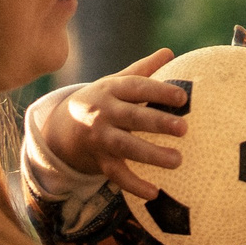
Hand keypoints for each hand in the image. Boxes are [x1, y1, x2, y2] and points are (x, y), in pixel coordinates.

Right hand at [39, 48, 188, 196]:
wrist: (61, 127)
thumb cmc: (102, 101)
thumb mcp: (115, 83)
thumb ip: (142, 70)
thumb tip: (169, 52)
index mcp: (112, 90)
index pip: (137, 88)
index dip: (159, 91)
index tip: (182, 98)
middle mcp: (104, 113)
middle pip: (133, 117)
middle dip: (157, 123)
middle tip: (184, 129)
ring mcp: (100, 138)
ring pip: (126, 147)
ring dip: (151, 155)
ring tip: (178, 161)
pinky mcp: (99, 160)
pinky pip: (116, 174)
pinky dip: (134, 185)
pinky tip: (154, 193)